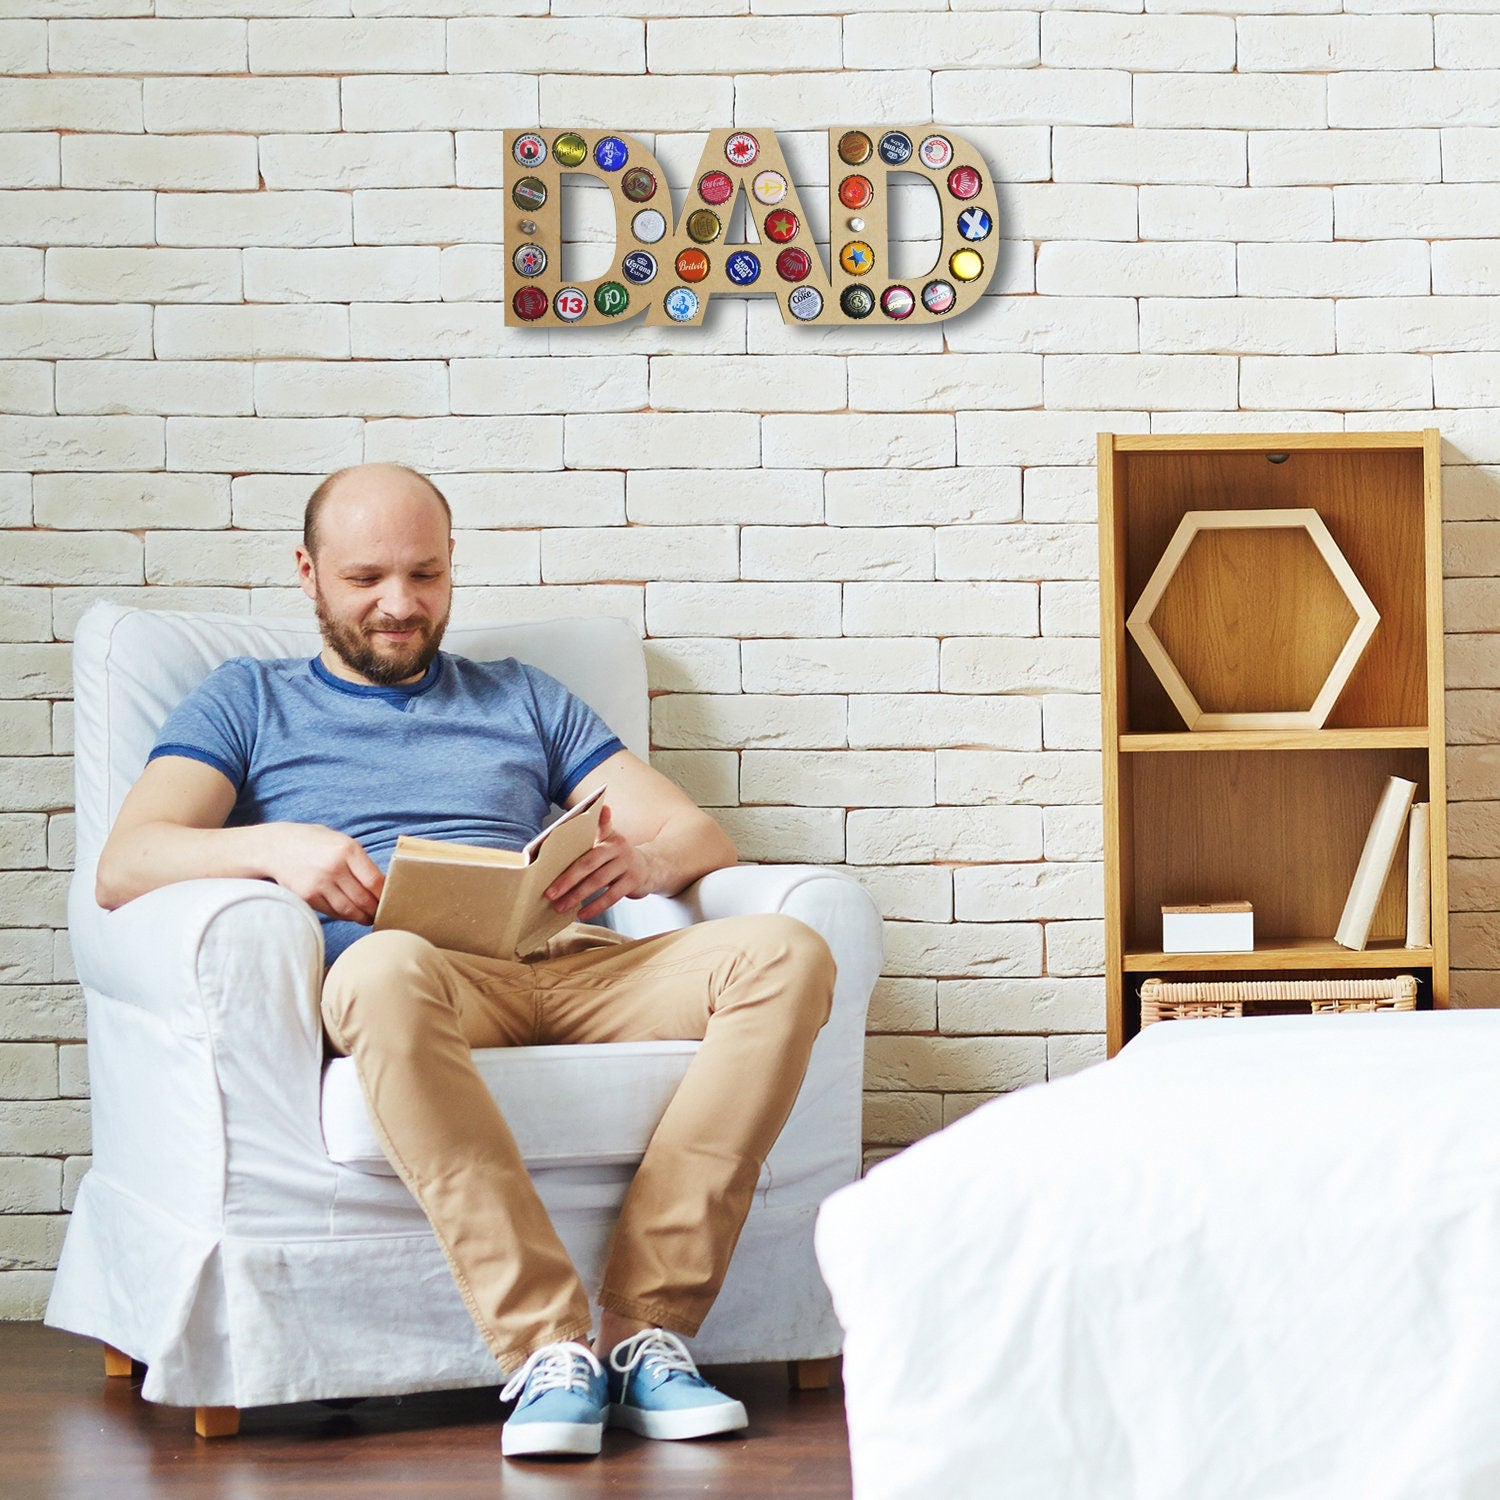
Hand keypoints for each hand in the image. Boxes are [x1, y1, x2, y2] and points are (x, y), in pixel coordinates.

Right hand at [260, 822, 384, 924]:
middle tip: (381, 914)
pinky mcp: (307, 896)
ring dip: (361, 917)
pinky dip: (343, 916)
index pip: (374, 880)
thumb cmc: (314, 842)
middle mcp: (334, 866)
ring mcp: (319, 883)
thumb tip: (381, 883)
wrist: (275, 846)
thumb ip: (359, 859)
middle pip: (363, 898)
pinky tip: (349, 914)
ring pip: (348, 909)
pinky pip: (331, 911)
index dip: (384, 895)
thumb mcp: (339, 840)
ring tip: (368, 918)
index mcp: (347, 849)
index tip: (390, 900)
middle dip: (375, 910)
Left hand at [544, 804, 653, 922]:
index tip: (602, 809)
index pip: (602, 826)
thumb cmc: (618, 857)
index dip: (603, 818)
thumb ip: (590, 840)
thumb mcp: (608, 843)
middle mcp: (619, 848)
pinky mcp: (633, 882)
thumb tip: (562, 845)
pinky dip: (595, 907)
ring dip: (577, 896)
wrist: (651, 869)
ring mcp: (627, 864)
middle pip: (589, 862)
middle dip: (567, 879)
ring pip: (598, 881)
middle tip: (550, 893)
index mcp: (609, 837)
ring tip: (560, 907)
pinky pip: (611, 896)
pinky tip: (581, 914)